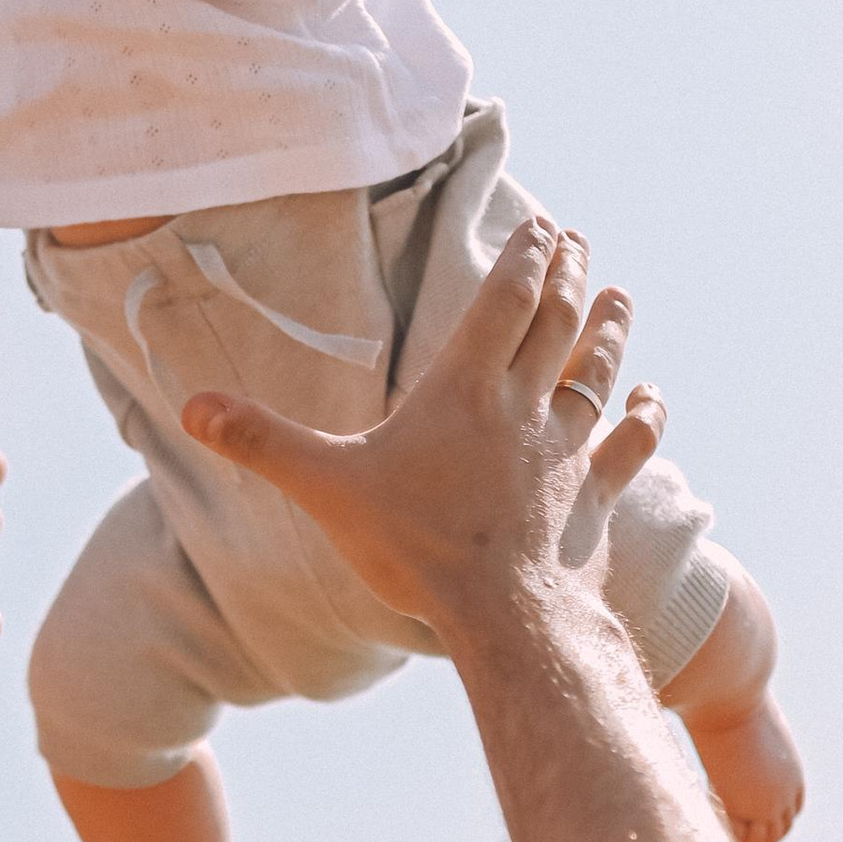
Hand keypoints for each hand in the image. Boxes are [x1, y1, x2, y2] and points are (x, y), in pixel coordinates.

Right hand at [183, 220, 659, 650]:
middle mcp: (525, 407)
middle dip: (566, 275)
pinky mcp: (595, 500)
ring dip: (609, 328)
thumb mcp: (326, 491)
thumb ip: (263, 443)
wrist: (504, 616)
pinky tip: (653, 397)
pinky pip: (628, 447)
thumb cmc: (416, 549)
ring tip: (619, 294)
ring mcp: (568, 452)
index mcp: (464, 391)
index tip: (542, 225)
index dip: (523, 258)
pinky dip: (645, 417)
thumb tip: (190, 408)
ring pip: (596, 372)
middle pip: (555, 322)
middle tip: (576, 241)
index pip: (503, 303)